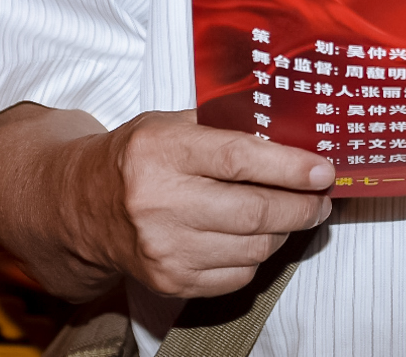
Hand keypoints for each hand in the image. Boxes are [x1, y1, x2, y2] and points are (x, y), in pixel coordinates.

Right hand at [74, 112, 333, 298]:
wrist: (81, 206)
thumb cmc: (136, 158)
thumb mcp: (171, 123)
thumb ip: (226, 124)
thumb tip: (293, 133)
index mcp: (162, 151)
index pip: (241, 159)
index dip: (291, 167)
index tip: (324, 171)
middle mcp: (159, 203)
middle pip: (255, 211)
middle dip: (302, 206)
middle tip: (320, 198)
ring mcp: (164, 248)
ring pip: (254, 248)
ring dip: (283, 231)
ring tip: (290, 213)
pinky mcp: (169, 281)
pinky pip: (238, 276)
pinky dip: (256, 256)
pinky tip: (253, 236)